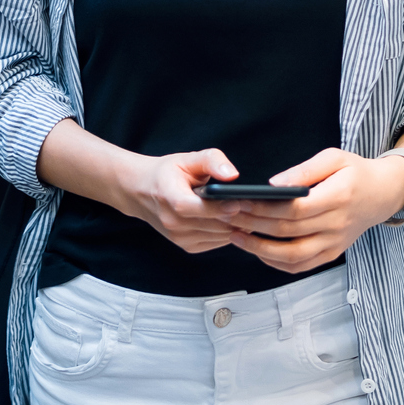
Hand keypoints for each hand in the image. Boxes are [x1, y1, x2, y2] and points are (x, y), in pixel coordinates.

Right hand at [116, 148, 245, 253]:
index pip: (200, 209)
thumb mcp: (187, 159)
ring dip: (238, 225)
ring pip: (220, 235)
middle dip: (240, 216)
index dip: (222, 207)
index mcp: (171, 200)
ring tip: (255, 211)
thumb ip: (211, 161)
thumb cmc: (167, 173)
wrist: (142, 192)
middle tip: (262, 205)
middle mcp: (174, 224)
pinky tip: (237, 218)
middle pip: (215, 224)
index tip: (244, 201)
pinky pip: (217, 241)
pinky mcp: (187, 246)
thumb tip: (231, 174)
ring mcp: (180, 238)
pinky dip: (229, 231)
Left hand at [221, 148, 403, 272]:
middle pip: (287, 231)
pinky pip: (300, 266)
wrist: (382, 194)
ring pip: (292, 256)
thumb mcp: (334, 158)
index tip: (238, 201)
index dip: (264, 208)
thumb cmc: (355, 172)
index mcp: (339, 197)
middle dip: (252, 225)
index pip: (295, 208)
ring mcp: (335, 244)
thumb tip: (273, 185)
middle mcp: (337, 225)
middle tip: (226, 215)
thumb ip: (304, 170)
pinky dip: (275, 262)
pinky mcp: (331, 254)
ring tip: (236, 235)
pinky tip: (257, 250)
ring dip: (259, 249)